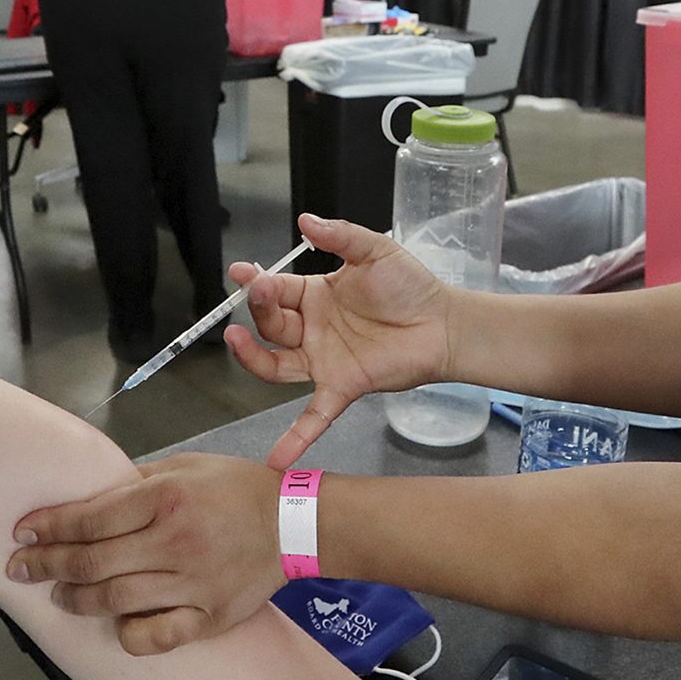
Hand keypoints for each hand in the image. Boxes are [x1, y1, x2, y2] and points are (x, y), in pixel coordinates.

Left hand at [8, 452, 285, 653]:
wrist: (295, 524)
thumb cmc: (238, 489)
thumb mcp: (186, 466)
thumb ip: (136, 478)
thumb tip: (89, 491)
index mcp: (166, 497)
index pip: (90, 518)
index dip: (49, 527)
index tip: (23, 533)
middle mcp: (175, 541)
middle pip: (93, 562)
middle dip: (47, 565)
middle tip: (21, 568)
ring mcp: (192, 582)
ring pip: (115, 601)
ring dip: (77, 600)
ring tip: (59, 596)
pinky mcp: (209, 616)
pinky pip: (156, 636)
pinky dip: (128, 633)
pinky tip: (114, 623)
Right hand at [225, 212, 453, 466]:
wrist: (444, 323)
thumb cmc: (411, 286)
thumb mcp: (374, 250)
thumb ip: (340, 235)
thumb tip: (305, 220)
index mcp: (315, 296)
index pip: (276, 289)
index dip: (257, 281)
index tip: (242, 272)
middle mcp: (313, 330)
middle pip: (271, 325)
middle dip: (260, 308)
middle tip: (260, 290)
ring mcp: (324, 361)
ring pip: (275, 365)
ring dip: (252, 358)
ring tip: (236, 341)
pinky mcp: (343, 386)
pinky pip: (313, 415)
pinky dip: (296, 437)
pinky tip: (277, 459)